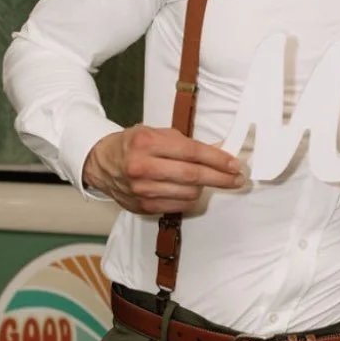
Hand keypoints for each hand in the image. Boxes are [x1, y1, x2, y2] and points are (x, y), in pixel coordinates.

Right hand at [82, 125, 249, 215]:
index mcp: (147, 143)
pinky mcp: (143, 206)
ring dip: (204, 188)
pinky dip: (190, 198)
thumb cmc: (134, 145)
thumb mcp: (157, 134)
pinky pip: (178, 205)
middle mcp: (142, 167)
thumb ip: (188, 143)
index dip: (217, 160)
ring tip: (208, 180)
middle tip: (237, 179)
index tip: (234, 164)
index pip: (191, 153)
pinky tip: (192, 190)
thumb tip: (220, 151)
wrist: (102, 163)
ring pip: (188, 193)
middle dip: (220, 178)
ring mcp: (141, 190)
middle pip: (192, 176)